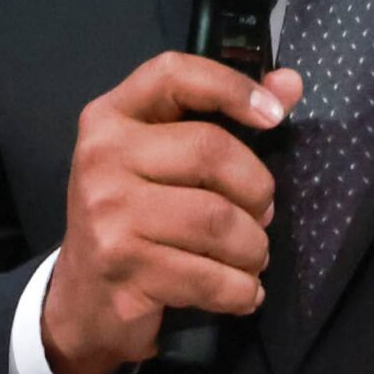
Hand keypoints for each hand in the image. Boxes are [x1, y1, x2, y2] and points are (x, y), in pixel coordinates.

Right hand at [40, 52, 305, 373]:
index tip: (274, 116)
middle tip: (263, 214)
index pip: (174, 74)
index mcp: (111, 117)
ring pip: (218, 221)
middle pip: (211, 152)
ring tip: (252, 256)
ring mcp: (107, 214)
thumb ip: (224, 115)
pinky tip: (242, 291)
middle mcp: (102, 157)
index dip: (231, 86)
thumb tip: (291, 83)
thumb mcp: (167, 160)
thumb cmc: (136, 217)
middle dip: (257, 190)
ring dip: (253, 248)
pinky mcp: (122, 268)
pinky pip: (209, 277)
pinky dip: (241, 289)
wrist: (82, 299)